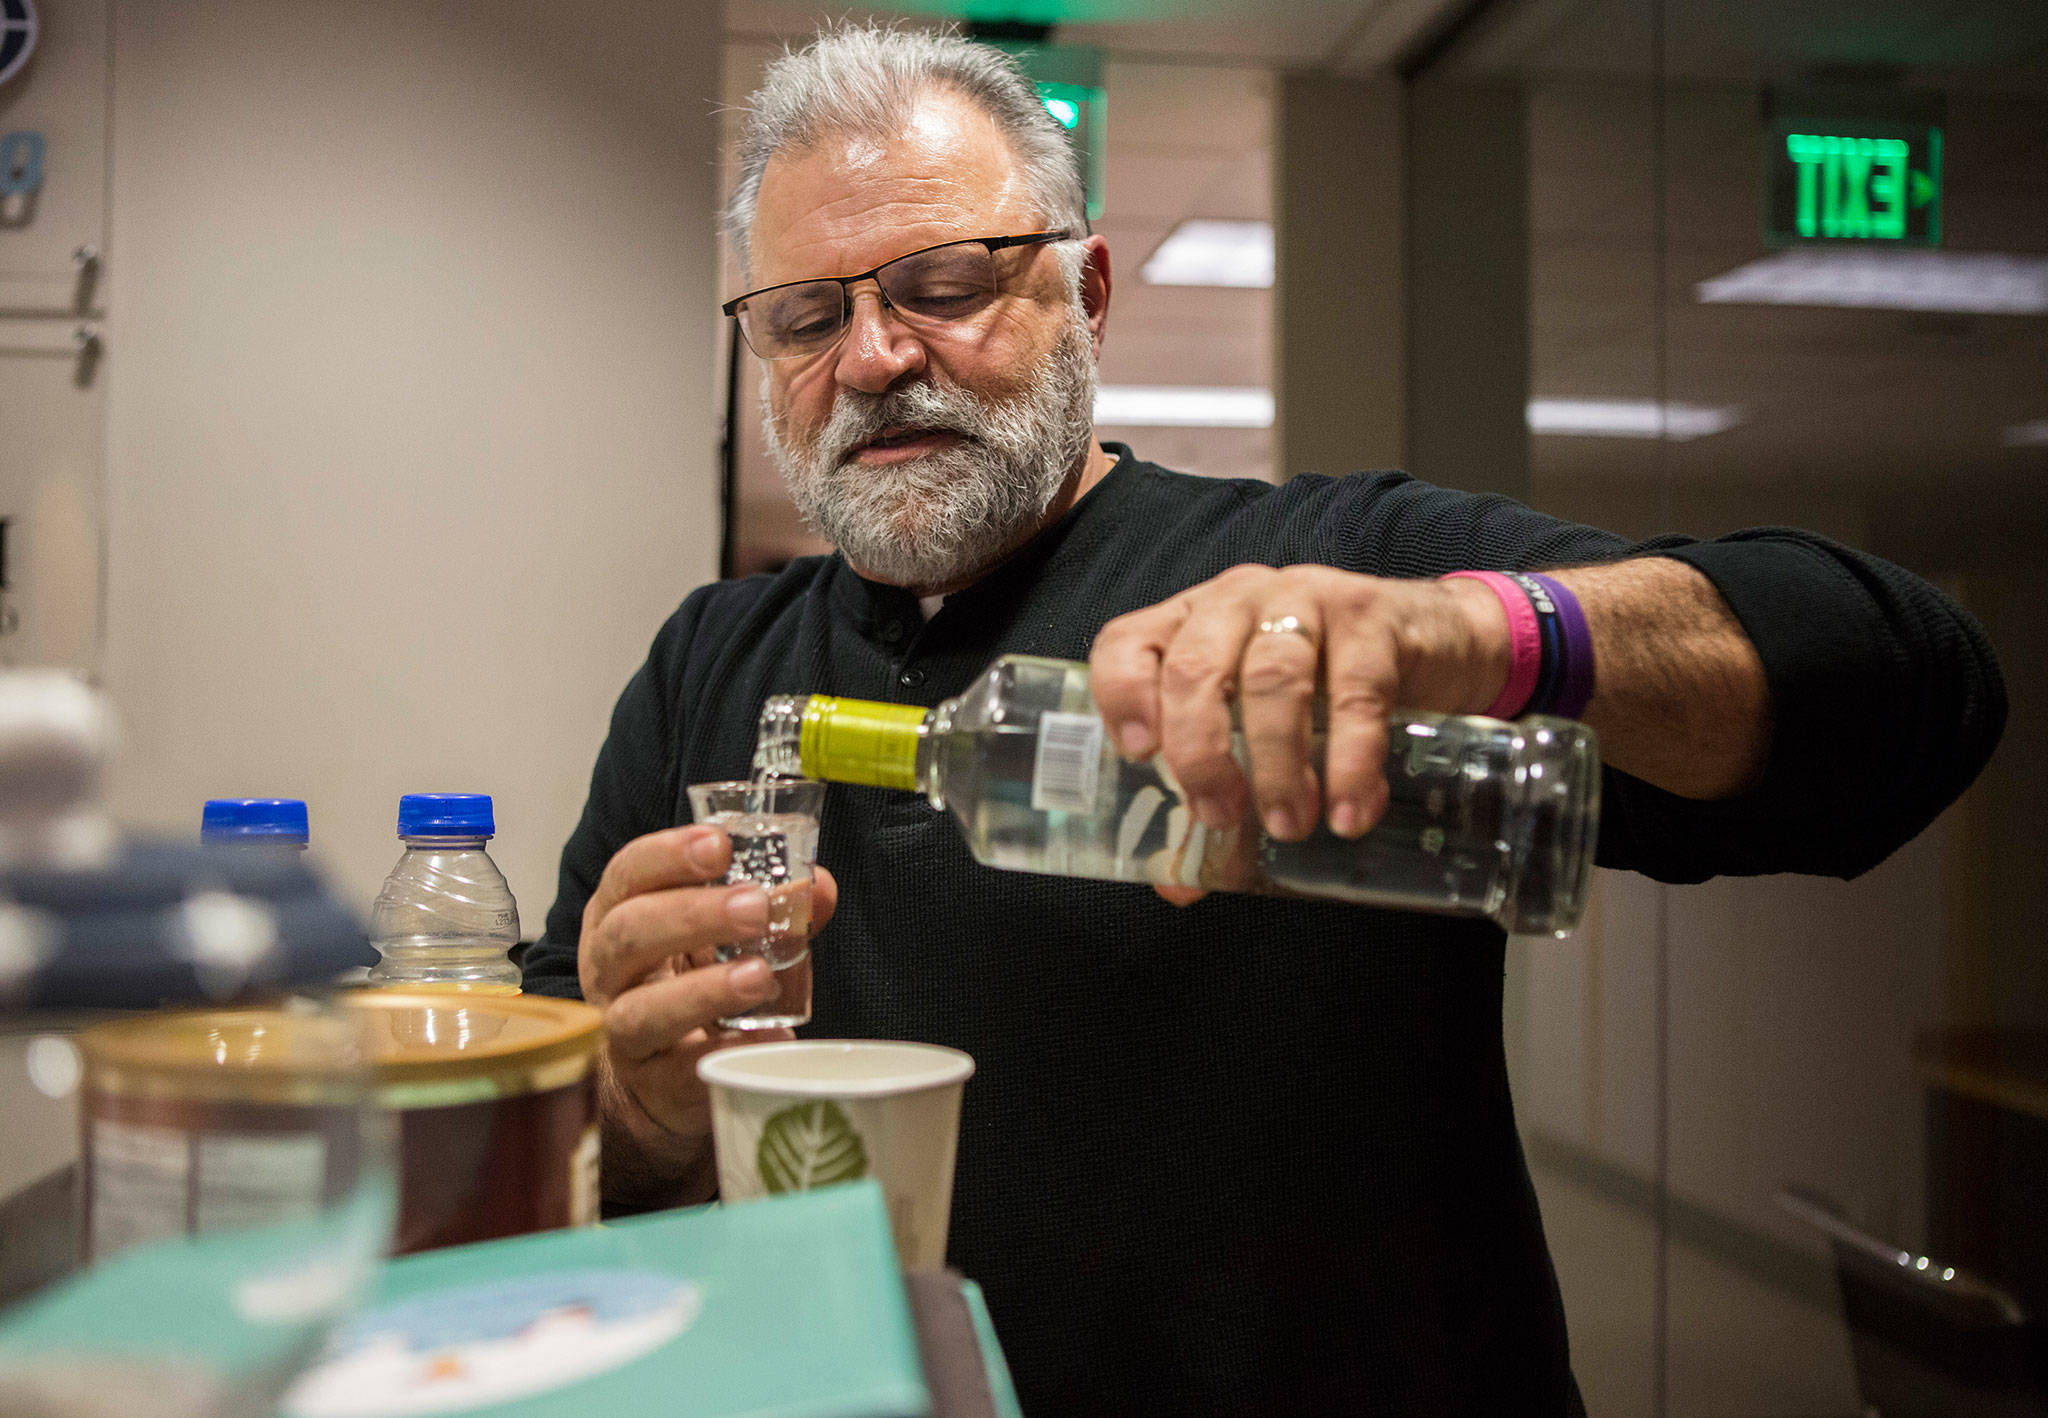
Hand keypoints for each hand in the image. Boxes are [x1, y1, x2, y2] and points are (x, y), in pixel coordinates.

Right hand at [578, 824, 838, 1205]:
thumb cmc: (689, 981)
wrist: (661, 1077)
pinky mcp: (652, 1083)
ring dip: (704, 991)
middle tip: (755, 907)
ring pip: (642, 1011)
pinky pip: (679, 1072)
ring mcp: (623, 1030)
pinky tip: (766, 1039)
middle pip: (628, 934)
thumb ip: (771, 907)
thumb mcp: (721, 935)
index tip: (719, 845)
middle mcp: (609, 970)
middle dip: (691, 915)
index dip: (667, 855)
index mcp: (620, 915)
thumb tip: (819, 890)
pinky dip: (725, 1053)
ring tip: (759, 977)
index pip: (627, 873)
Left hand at [1089, 564, 1509, 879]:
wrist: (1441, 641)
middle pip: (1196, 668)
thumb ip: (1221, 796)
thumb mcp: (1263, 729)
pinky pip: (1356, 693)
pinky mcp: (1373, 620)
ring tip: (1289, 826)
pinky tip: (1350, 811)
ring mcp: (1305, 600)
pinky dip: (1351, 761)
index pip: (1128, 643)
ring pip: (1272, 678)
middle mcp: (1238, 601)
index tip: (1140, 758)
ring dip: (1276, 764)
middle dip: (1201, 751)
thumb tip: (1179, 885)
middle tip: (1221, 816)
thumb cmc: (1326, 687)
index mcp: (1190, 623)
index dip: (1121, 696)